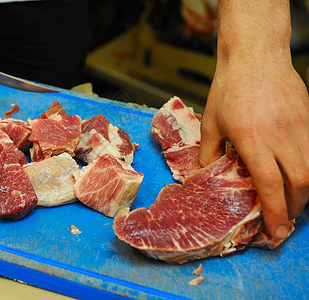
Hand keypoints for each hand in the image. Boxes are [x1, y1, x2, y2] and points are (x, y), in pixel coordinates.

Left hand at [199, 53, 308, 239]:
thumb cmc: (228, 88)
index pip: (269, 184)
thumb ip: (209, 153)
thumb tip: (203, 176)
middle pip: (300, 182)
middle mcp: (280, 136)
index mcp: (251, 139)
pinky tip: (300, 174)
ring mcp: (300, 126)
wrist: (255, 55)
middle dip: (296, 207)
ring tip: (294, 200)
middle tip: (285, 218)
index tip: (275, 230)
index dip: (275, 212)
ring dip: (306, 191)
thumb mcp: (211, 122)